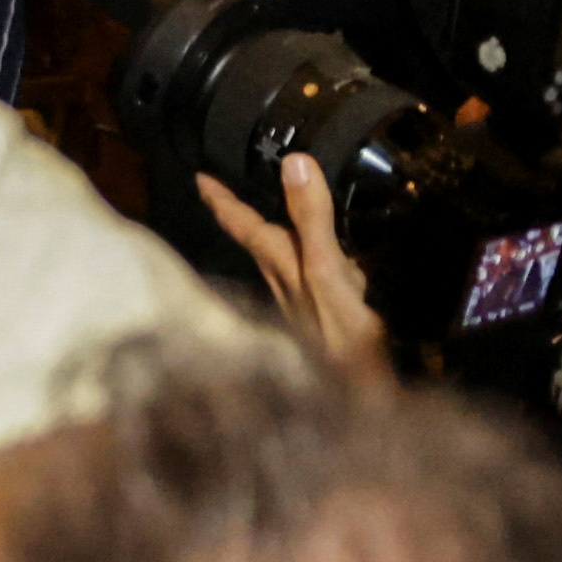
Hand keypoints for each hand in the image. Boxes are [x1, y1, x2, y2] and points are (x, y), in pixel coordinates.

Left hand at [194, 152, 388, 384]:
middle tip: (234, 188)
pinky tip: (340, 266)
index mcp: (280, 265)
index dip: (220, 197)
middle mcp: (286, 282)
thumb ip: (311, 219)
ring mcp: (307, 301)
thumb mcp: (325, 270)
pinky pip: (321, 277)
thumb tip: (294, 162)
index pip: (241, 222)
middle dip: (247, 213)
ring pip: (289, 258)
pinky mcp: (331, 316)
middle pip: (261, 239)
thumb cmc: (340, 338)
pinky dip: (323, 261)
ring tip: (281, 214)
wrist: (363, 399)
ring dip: (285, 234)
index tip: (199, 176)